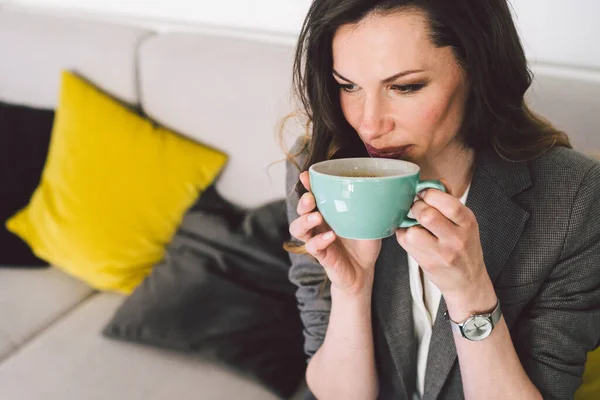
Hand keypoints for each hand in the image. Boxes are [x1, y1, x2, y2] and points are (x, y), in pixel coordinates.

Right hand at [289, 171, 381, 296]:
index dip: (307, 186)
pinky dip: (319, 241)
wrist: (364, 271)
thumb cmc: (364, 243)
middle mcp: (318, 225)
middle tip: (311, 198)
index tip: (306, 176)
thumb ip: (371, 207)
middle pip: (301, 210)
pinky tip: (330, 237)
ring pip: (298, 229)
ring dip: (305, 221)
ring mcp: (317, 239)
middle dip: (303, 202)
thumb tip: (384, 188)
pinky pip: (312, 247)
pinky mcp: (321, 256)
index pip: (313, 196)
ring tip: (317, 217)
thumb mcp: (370, 221)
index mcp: (327, 212)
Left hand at [395, 189, 495, 320]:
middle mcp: (456, 238)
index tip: (424, 194)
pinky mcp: (427, 263)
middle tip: (416, 209)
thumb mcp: (465, 223)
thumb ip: (450, 202)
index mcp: (467, 222)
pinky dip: (404, 235)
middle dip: (416, 207)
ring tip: (414, 224)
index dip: (429, 193)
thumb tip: (435, 183)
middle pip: (427, 215)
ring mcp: (441, 253)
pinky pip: (405, 243)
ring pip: (413, 231)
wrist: (468, 281)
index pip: (447, 201)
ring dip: (408, 224)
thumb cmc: (464, 247)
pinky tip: (411, 236)